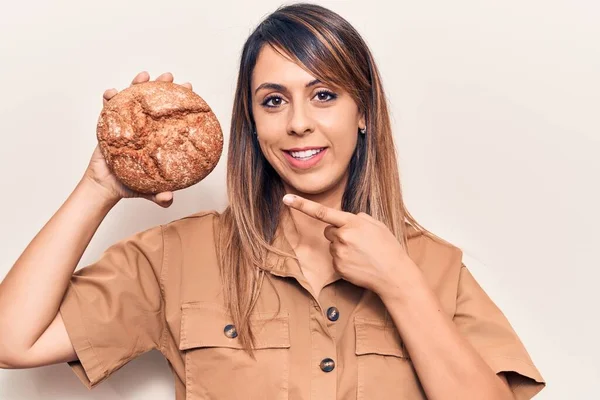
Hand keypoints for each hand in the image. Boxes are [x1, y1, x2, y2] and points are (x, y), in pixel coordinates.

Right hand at [83, 71, 192, 207]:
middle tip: (170, 76)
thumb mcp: (149, 190)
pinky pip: (107, 107)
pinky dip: (109, 97)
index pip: (170, 115)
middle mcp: (143, 127)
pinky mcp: (107, 124)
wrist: (106, 187)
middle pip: (153, 101)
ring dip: (136, 83)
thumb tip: (168, 199)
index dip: (180, 101)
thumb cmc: (131, 185)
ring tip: (144, 75)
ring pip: (131, 98)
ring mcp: (126, 123)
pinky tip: (111, 92)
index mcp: (156, 137)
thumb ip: (159, 196)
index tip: (190, 90)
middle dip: (162, 85)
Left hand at [282, 194, 419, 295]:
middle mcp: (343, 237)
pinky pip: (335, 260)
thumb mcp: (377, 225)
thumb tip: (347, 219)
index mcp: (352, 223)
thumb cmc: (388, 248)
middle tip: (358, 242)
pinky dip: (344, 261)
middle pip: (328, 231)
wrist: (394, 274)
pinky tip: (359, 264)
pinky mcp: (338, 268)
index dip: (302, 205)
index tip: (286, 199)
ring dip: (343, 248)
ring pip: (332, 246)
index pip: (323, 212)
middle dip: (338, 234)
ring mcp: (339, 253)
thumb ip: (359, 218)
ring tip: (362, 254)